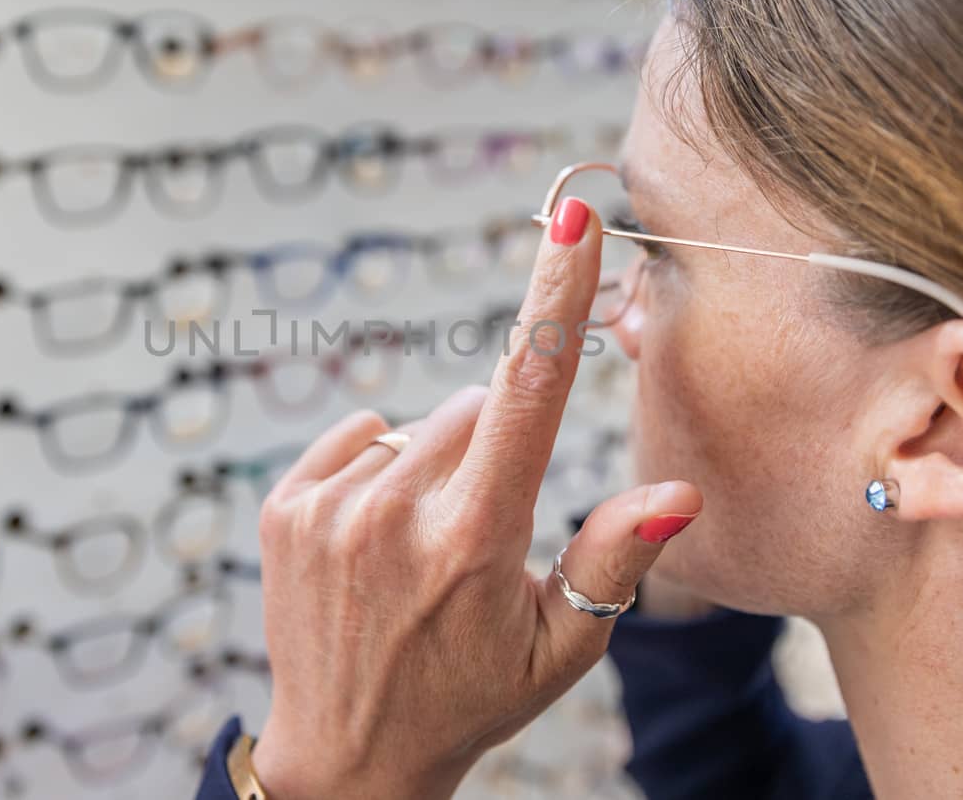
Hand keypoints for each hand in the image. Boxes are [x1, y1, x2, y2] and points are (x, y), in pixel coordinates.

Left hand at [250, 197, 703, 799]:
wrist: (350, 754)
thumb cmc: (472, 697)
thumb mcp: (563, 648)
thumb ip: (616, 559)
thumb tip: (678, 492)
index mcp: (476, 540)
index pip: (528, 390)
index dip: (556, 294)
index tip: (571, 216)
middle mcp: (395, 512)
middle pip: (473, 409)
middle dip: (493, 449)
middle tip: (481, 536)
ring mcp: (330, 508)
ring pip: (418, 427)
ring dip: (435, 466)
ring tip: (424, 552)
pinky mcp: (284, 507)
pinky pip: (358, 436)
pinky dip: (377, 470)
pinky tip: (377, 538)